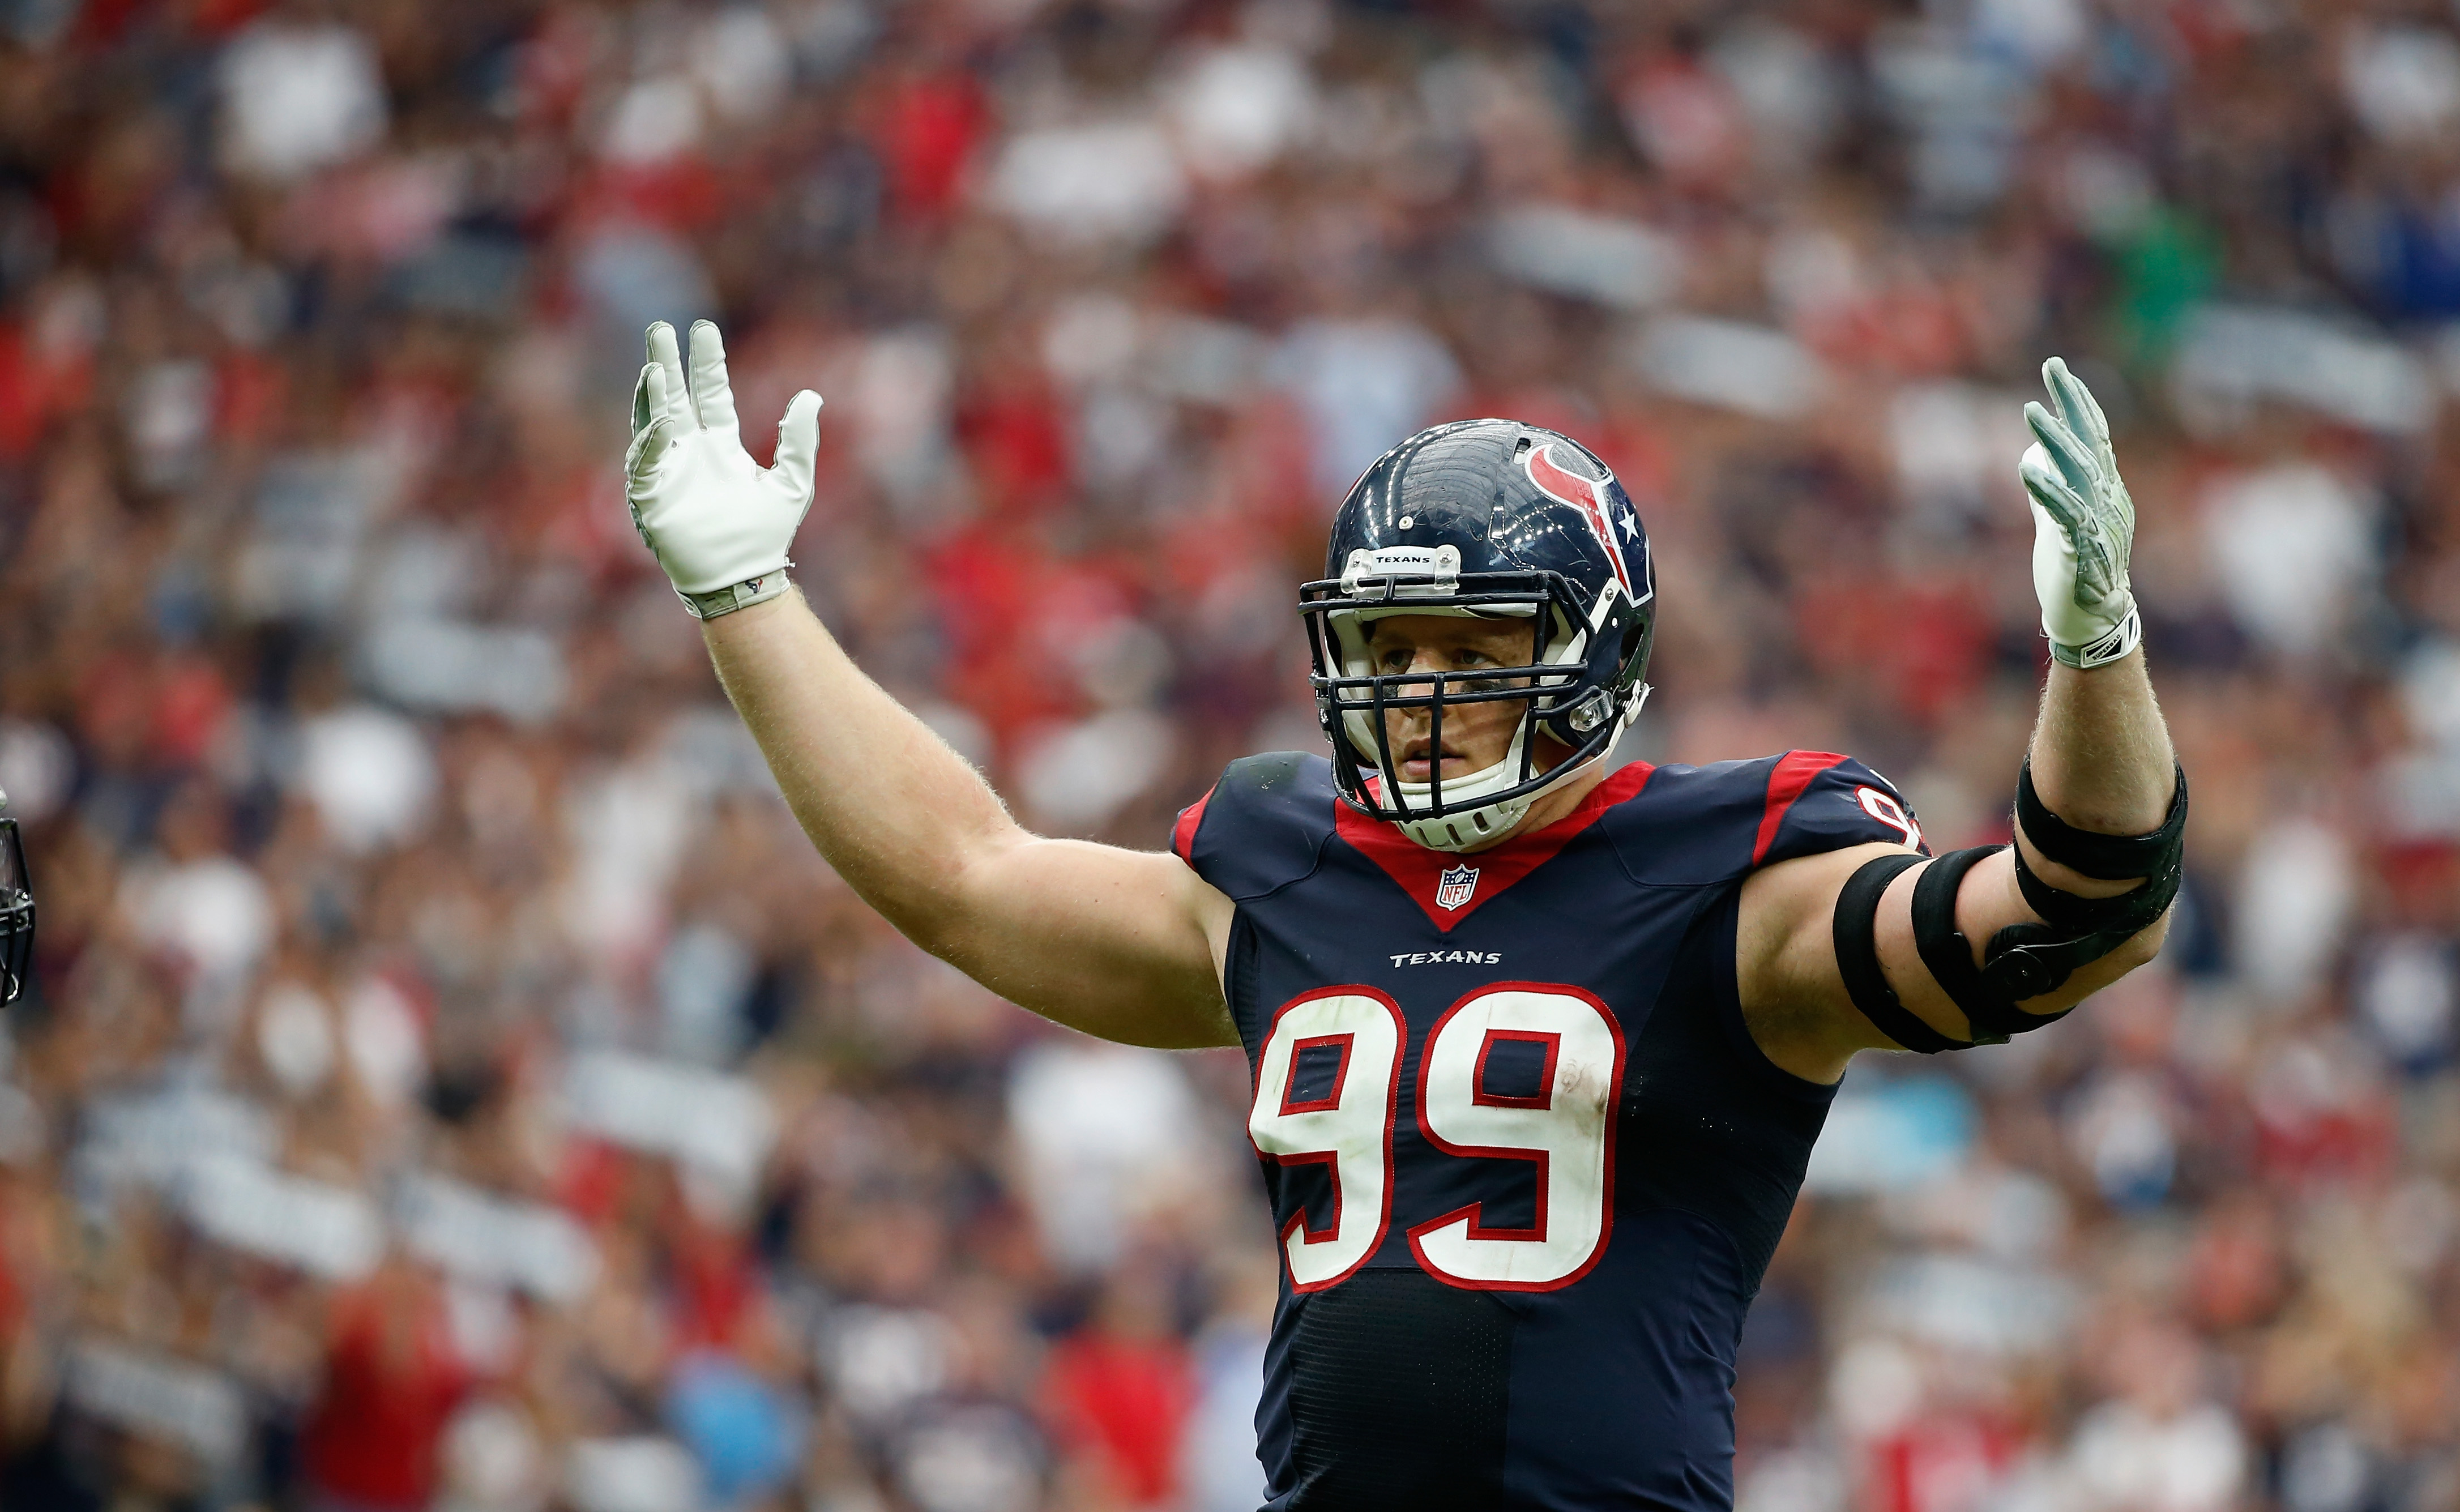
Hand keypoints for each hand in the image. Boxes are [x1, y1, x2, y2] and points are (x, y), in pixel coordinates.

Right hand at [625, 320, 822, 618]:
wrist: (745, 579)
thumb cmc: (766, 536)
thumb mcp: (792, 483)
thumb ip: (799, 441)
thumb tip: (812, 396)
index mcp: (721, 447)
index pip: (711, 395)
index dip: (707, 363)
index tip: (704, 329)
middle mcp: (691, 453)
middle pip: (675, 398)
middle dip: (667, 364)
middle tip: (661, 328)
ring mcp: (668, 471)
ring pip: (654, 422)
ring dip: (653, 395)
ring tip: (655, 366)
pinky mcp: (651, 495)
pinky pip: (646, 462)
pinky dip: (651, 441)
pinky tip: (661, 421)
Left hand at [2019, 357, 2139, 668]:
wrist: (2093, 618)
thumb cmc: (2076, 568)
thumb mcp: (2060, 520)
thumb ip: (2048, 488)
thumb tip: (2032, 457)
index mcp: (2105, 490)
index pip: (2095, 436)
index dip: (2079, 402)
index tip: (2058, 371)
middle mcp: (2108, 499)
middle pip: (2090, 443)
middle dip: (2071, 405)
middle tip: (2052, 369)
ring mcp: (2099, 522)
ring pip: (2080, 473)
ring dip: (2056, 441)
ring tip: (2033, 412)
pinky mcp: (2083, 549)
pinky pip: (2067, 514)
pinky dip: (2049, 490)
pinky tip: (2029, 470)